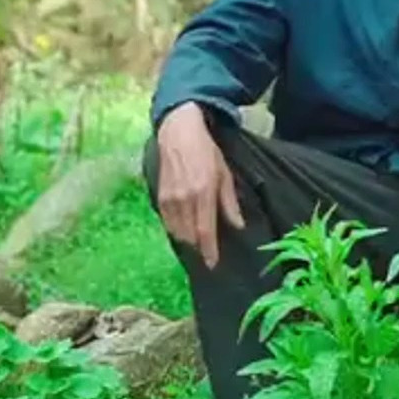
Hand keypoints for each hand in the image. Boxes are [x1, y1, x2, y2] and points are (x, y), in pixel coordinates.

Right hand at [156, 102, 243, 268]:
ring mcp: (170, 198)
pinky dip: (176, 230)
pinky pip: (167, 223)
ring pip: (177, 232)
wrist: (178, 133)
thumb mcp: (224, 174)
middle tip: (208, 253)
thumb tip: (238, 226)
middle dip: (199, 247)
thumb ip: (229, 202)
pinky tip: (184, 229)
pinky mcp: (159, 196)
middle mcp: (185, 198)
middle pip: (190, 235)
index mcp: (204, 192)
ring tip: (197, 242)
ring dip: (187, 240)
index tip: (212, 264)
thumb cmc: (207, 152)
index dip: (209, 250)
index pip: (205, 230)